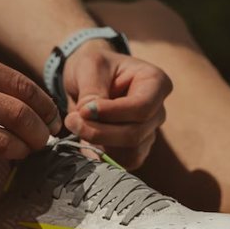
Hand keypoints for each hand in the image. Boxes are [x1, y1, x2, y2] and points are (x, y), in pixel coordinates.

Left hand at [62, 45, 171, 169]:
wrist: (90, 78)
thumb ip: (92, 90)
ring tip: (77, 126)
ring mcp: (149, 132)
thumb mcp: (90, 66)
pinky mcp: (136, 149)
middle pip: (135, 133)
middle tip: (71, 120)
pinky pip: (123, 162)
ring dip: (98, 144)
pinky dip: (101, 155)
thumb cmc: (94, 66)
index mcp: (156, 83)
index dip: (113, 113)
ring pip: (130, 152)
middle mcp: (158, 110)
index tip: (83, 110)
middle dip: (99, 132)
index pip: (142, 107)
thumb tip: (89, 116)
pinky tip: (86, 139)